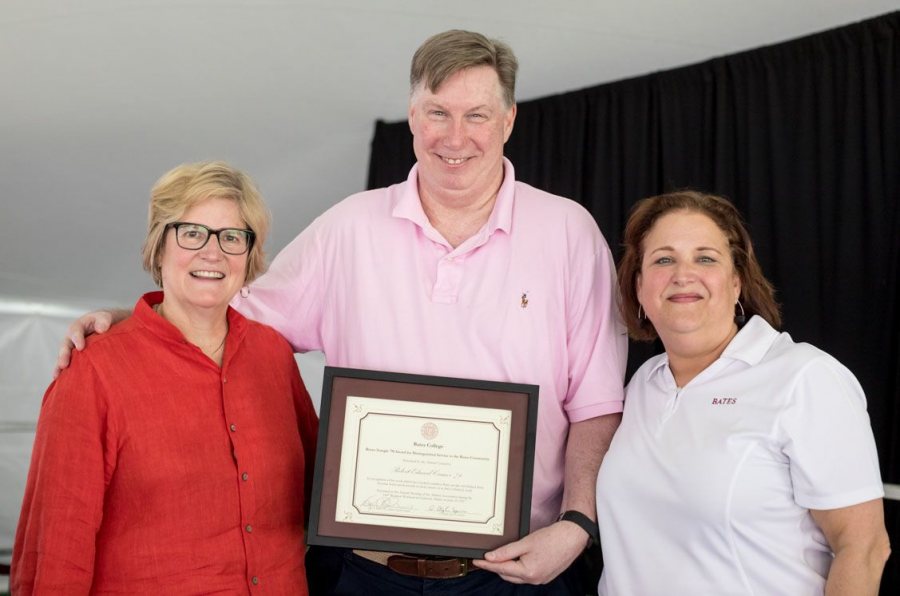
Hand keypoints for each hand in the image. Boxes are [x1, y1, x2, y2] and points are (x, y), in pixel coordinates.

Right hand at [54, 310, 115, 377]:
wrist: (108, 326)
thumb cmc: (105, 321)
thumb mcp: (106, 317)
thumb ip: (104, 320)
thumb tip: (102, 329)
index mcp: (79, 326)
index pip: (75, 331)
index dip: (77, 339)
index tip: (80, 347)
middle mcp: (72, 338)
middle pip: (65, 345)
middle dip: (64, 355)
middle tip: (63, 365)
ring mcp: (72, 348)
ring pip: (64, 356)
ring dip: (60, 366)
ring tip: (57, 376)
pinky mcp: (76, 357)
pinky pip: (68, 364)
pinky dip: (64, 371)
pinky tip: (60, 381)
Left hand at [472, 520, 588, 584]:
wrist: (572, 537)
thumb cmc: (551, 538)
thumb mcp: (525, 542)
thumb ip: (506, 551)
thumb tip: (490, 558)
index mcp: (528, 572)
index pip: (501, 569)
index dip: (487, 565)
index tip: (476, 561)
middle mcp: (534, 579)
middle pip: (508, 575)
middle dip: (497, 567)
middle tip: (486, 558)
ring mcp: (541, 579)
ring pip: (517, 576)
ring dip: (508, 568)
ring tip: (499, 558)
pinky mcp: (545, 576)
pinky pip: (526, 575)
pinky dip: (519, 569)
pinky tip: (516, 560)